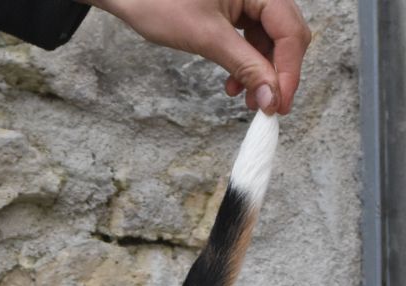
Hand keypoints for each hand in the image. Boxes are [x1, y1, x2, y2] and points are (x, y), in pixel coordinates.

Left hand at [84, 0, 311, 114]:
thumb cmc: (161, 3)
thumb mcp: (206, 37)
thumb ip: (243, 65)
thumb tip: (270, 96)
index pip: (290, 32)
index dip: (289, 71)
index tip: (280, 104)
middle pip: (286, 36)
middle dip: (277, 73)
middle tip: (268, 107)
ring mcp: (249, 0)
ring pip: (269, 41)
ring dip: (260, 73)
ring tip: (247, 101)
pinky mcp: (236, 10)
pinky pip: (251, 39)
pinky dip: (246, 63)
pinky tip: (234, 84)